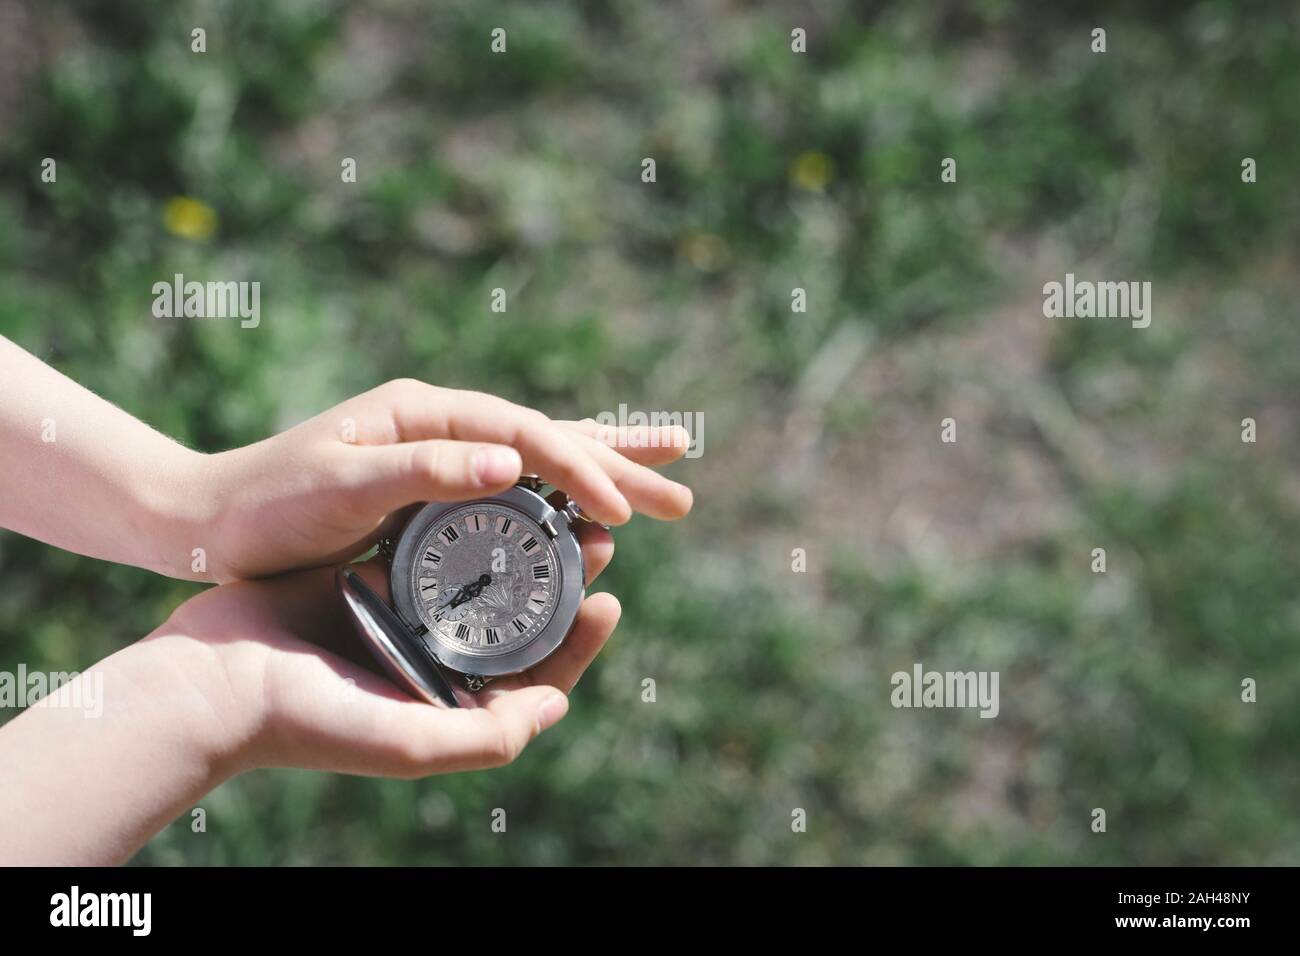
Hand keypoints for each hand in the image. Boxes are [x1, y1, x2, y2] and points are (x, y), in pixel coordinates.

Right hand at [164, 519, 620, 776]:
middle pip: (515, 620)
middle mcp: (430, 665)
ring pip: (477, 576)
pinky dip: (460, 523)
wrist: (208, 680)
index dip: (577, 642)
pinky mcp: (368, 581)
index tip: (607, 601)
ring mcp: (401, 621)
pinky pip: (428, 547)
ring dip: (517, 544)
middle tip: (595, 538)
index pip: (534, 675)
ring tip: (554, 507)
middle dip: (558, 580)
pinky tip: (489, 490)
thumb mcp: (408, 744)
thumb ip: (489, 738)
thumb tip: (556, 706)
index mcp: (447, 707)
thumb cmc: (306, 720)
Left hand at [196, 379, 692, 580]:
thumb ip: (423, 472)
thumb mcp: (341, 488)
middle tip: (686, 493)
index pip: (525, 436)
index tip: (622, 513)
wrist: (210, 521)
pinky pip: (516, 487)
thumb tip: (513, 461)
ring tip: (666, 483)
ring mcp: (441, 454)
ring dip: (606, 474)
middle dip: (621, 464)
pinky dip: (562, 494)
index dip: (580, 470)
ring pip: (543, 459)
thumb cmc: (268, 506)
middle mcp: (443, 425)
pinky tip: (587, 507)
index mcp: (426, 413)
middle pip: (551, 438)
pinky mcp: (434, 488)